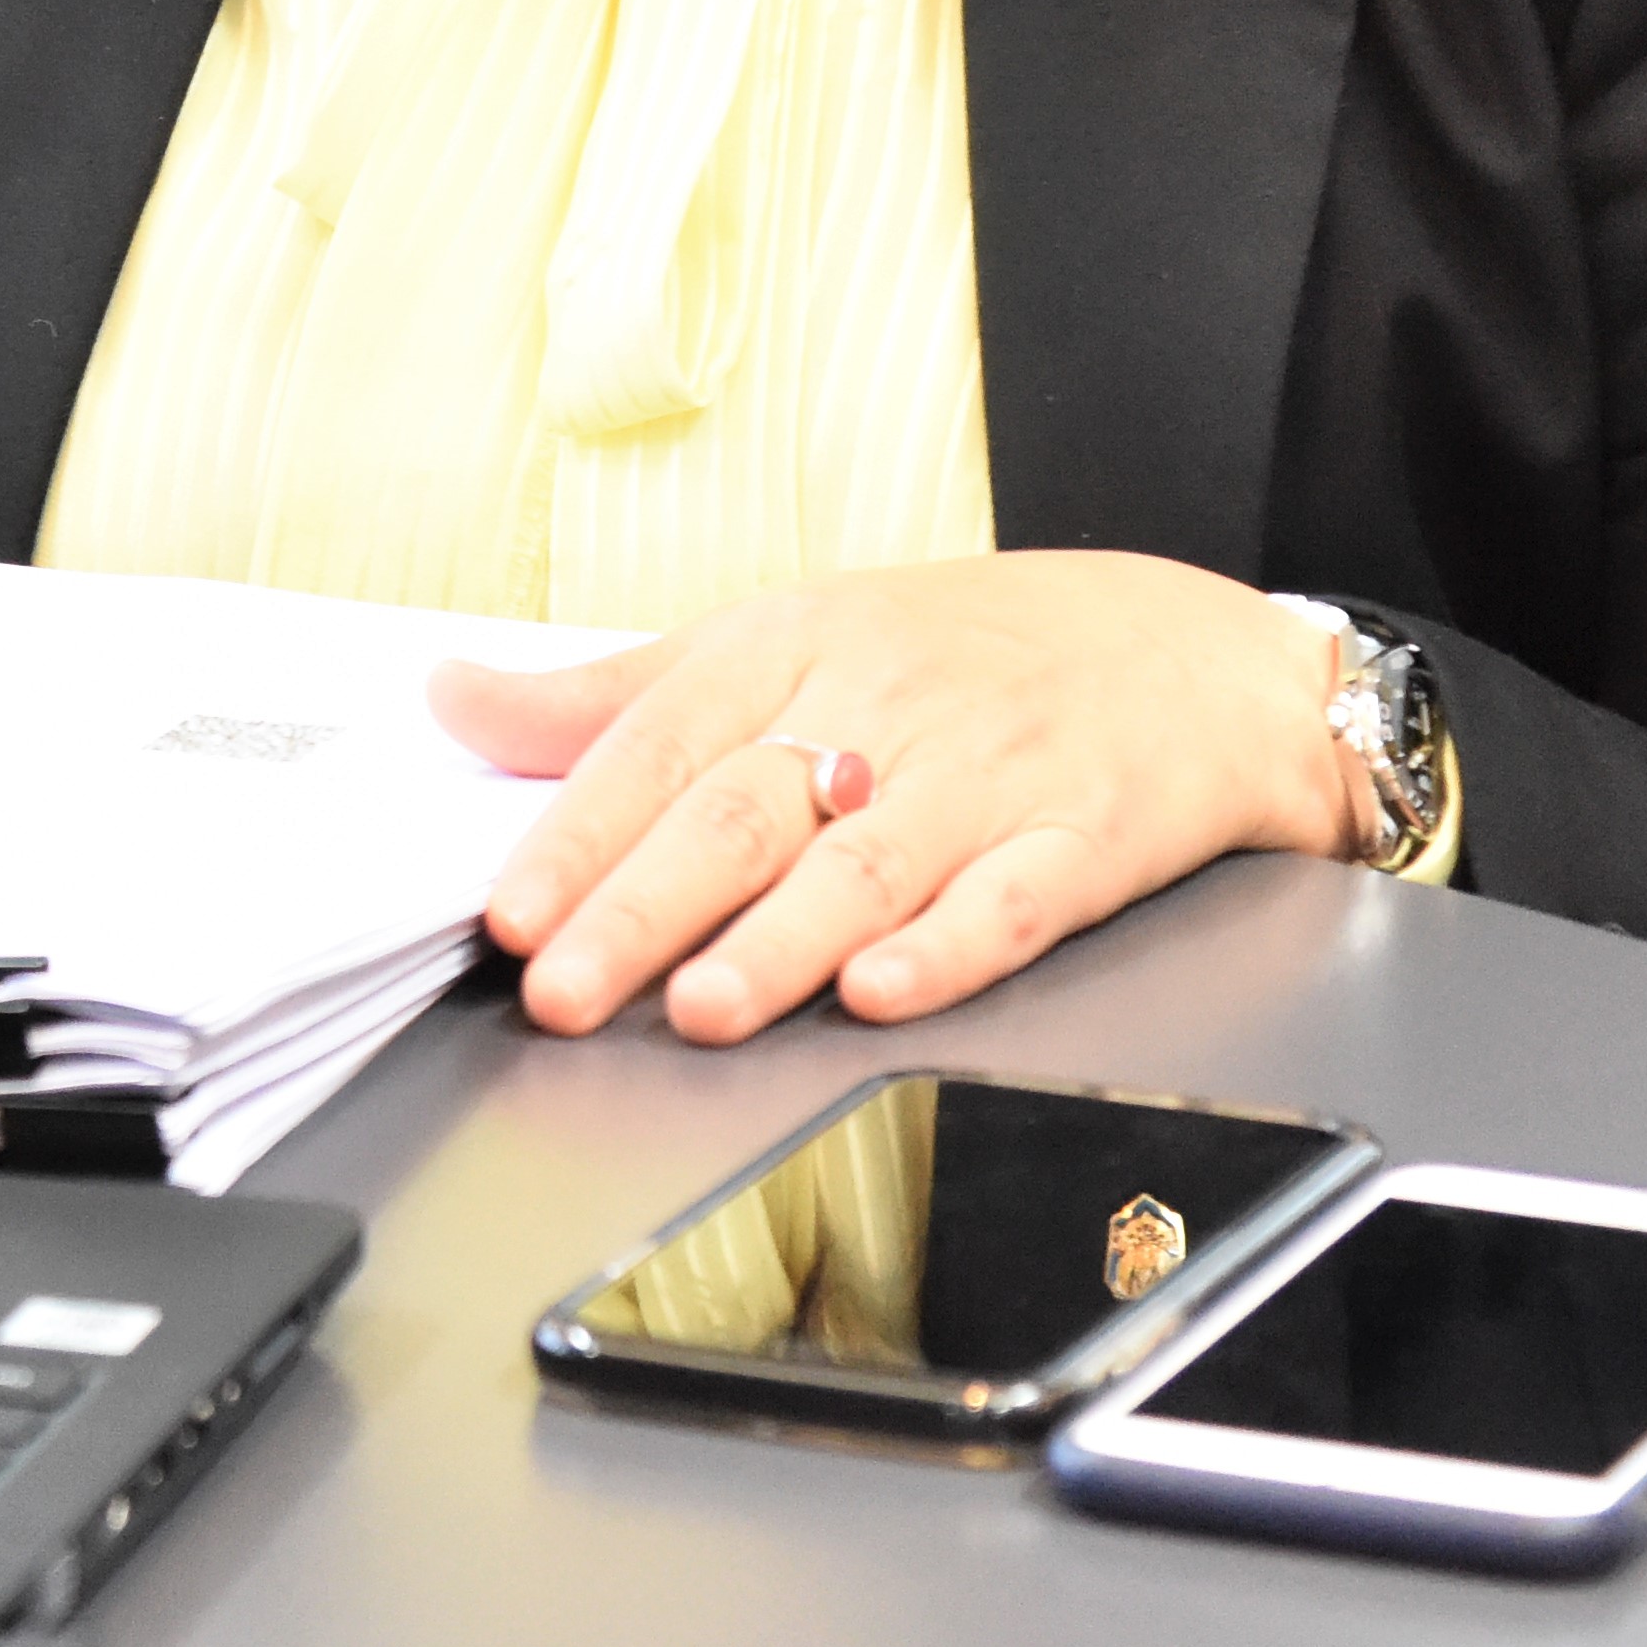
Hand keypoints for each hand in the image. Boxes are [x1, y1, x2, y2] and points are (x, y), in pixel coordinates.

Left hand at [431, 552, 1364, 1045]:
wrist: (1195, 655)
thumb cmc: (963, 652)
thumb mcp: (783, 638)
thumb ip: (615, 696)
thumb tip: (452, 699)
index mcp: (795, 646)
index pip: (663, 742)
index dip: (579, 831)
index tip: (511, 910)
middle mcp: (884, 705)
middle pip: (747, 810)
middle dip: (646, 905)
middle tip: (564, 986)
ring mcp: (989, 774)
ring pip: (867, 862)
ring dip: (779, 939)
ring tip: (702, 1007)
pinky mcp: (1084, 837)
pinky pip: (1014, 897)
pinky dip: (948, 946)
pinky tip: (885, 989)